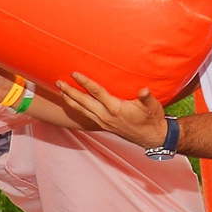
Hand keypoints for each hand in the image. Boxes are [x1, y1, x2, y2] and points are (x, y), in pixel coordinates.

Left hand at [52, 74, 168, 147]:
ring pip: (82, 110)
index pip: (97, 92)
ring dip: (70, 100)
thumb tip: (144, 90)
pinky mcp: (103, 125)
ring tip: (60, 91)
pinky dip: (77, 108)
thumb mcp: (152, 106)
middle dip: (70, 92)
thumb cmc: (151, 119)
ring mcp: (103, 122)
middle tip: (58, 82)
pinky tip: (72, 103)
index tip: (75, 74)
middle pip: (83, 102)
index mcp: (116, 109)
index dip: (85, 83)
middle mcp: (106, 116)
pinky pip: (86, 115)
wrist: (152, 137)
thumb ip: (146, 97)